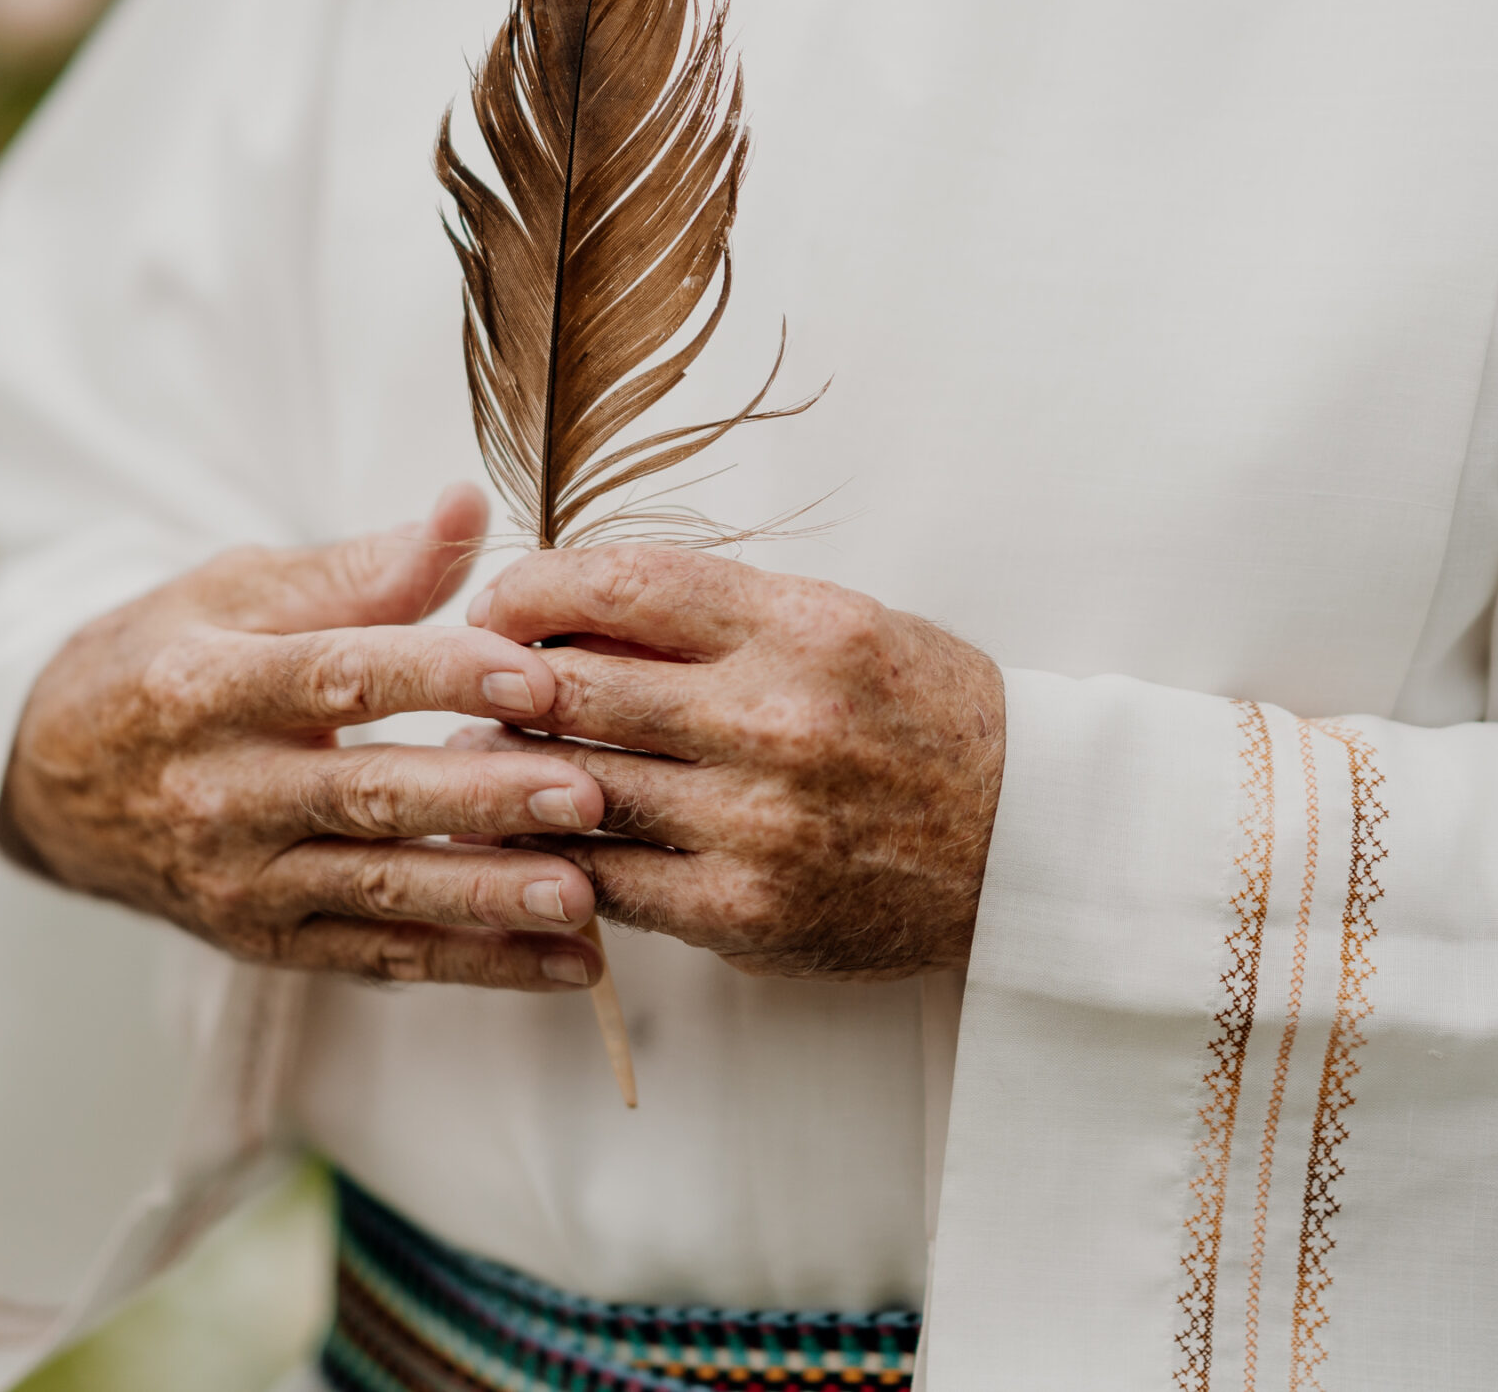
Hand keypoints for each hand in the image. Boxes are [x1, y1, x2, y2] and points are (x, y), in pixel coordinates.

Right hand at [0, 486, 607, 989]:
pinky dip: (475, 966)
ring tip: (585, 893)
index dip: (437, 674)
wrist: (51, 782)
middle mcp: (217, 794)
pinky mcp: (266, 941)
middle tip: (587, 790)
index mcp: (206, 688)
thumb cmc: (164, 662)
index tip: (534, 672)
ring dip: (486, 897)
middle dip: (480, 797)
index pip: (335, 676)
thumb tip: (469, 505)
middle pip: (364, 795)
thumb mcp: (234, 592)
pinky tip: (567, 963)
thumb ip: (358, 567)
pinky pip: (380, 959)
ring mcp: (239, 880)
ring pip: (377, 891)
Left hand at [452, 546, 1004, 979]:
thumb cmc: (917, 715)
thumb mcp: (836, 624)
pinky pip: (610, 879)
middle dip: (503, 682)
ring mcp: (759, 825)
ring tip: (485, 756)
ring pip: (576, 787)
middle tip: (474, 683)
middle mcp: (778, 720)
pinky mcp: (746, 914)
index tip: (497, 600)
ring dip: (511, 771)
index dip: (531, 587)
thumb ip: (711, 615)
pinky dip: (559, 855)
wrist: (1023, 842)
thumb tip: (564, 606)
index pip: (622, 584)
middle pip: (577, 686)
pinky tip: (538, 836)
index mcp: (802, 627)